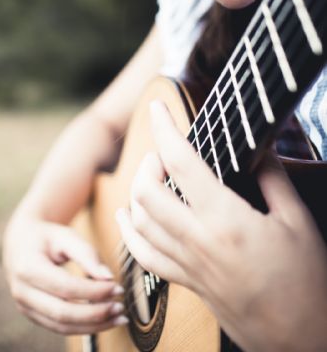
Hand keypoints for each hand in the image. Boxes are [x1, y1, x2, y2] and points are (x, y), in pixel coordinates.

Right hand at [3, 210, 126, 334]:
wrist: (21, 242)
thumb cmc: (47, 237)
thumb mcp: (65, 236)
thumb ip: (87, 254)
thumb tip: (108, 277)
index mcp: (27, 267)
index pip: (65, 287)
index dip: (93, 291)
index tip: (117, 287)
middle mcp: (21, 291)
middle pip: (62, 313)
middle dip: (95, 313)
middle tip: (120, 306)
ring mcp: (25, 307)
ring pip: (61, 326)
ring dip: (93, 326)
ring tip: (118, 317)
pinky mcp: (33, 316)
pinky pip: (59, 328)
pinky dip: (84, 328)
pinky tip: (104, 320)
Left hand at [116, 100, 326, 351]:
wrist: (302, 341)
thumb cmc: (307, 283)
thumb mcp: (298, 222)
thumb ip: (274, 178)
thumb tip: (260, 146)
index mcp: (227, 220)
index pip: (182, 162)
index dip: (165, 128)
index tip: (157, 107)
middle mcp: (198, 241)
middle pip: (146, 191)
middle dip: (148, 160)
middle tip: (165, 150)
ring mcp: (188, 265)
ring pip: (138, 222)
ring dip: (136, 190)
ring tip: (151, 173)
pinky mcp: (187, 283)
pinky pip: (144, 257)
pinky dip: (130, 231)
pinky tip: (129, 216)